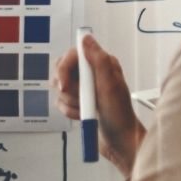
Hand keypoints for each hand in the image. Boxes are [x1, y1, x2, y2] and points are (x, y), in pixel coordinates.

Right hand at [55, 35, 145, 174]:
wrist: (120, 141)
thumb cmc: (120, 116)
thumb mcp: (110, 86)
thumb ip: (98, 61)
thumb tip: (86, 38)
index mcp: (102, 64)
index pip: (73, 54)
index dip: (64, 69)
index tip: (65, 85)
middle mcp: (92, 73)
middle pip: (62, 69)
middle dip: (67, 88)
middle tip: (81, 98)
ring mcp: (84, 87)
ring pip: (60, 87)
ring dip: (69, 101)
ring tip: (86, 108)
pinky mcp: (78, 101)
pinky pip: (60, 101)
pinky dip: (69, 110)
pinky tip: (82, 115)